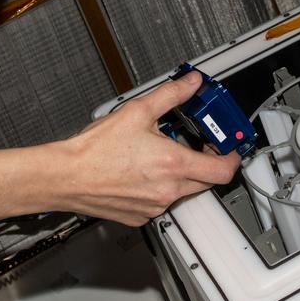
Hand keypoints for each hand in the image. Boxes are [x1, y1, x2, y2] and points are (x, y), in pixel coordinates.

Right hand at [50, 72, 240, 226]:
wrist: (66, 176)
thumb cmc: (96, 150)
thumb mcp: (138, 111)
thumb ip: (171, 95)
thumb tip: (190, 84)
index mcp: (174, 164)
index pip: (223, 170)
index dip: (232, 157)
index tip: (230, 147)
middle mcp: (168, 190)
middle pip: (206, 181)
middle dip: (205, 162)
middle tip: (195, 144)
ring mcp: (154, 206)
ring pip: (182, 191)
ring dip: (180, 174)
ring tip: (159, 154)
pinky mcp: (140, 216)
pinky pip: (161, 203)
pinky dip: (159, 188)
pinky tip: (142, 172)